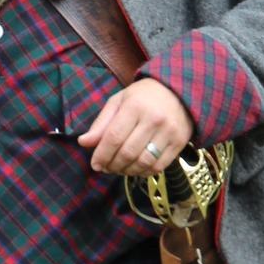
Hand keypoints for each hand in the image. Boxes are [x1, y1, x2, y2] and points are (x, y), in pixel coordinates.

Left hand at [78, 77, 193, 176]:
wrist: (178, 90)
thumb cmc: (143, 96)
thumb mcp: (119, 101)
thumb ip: (101, 123)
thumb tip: (83, 142)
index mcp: (135, 106)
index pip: (114, 138)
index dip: (102, 155)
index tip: (95, 164)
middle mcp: (154, 119)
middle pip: (127, 153)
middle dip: (113, 165)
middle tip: (106, 168)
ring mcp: (169, 132)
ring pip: (143, 162)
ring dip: (127, 171)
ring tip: (120, 168)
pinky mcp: (179, 142)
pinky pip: (158, 166)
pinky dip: (143, 172)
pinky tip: (136, 168)